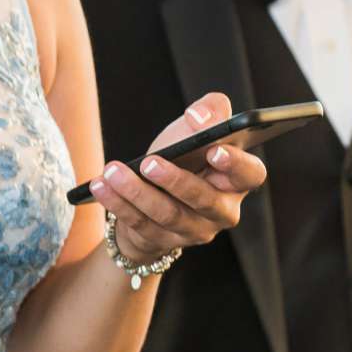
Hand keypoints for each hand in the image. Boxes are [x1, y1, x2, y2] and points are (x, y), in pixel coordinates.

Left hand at [85, 92, 268, 264]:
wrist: (154, 193)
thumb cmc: (183, 156)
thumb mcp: (195, 129)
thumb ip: (210, 110)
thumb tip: (199, 116)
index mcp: (237, 180)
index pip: (250, 174)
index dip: (235, 164)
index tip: (213, 149)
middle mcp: (222, 210)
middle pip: (204, 199)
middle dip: (175, 180)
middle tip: (148, 162)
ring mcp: (195, 230)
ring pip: (167, 214)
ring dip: (136, 192)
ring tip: (112, 171)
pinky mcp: (164, 241)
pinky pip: (140, 224)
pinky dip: (118, 203)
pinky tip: (100, 186)